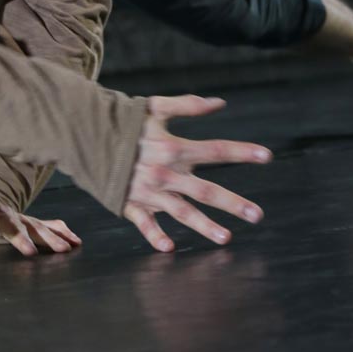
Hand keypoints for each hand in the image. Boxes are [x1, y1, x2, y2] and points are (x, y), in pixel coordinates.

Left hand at [0, 190, 81, 256]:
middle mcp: (0, 210)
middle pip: (12, 221)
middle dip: (20, 234)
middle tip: (28, 250)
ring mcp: (15, 217)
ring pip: (34, 226)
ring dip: (49, 237)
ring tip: (66, 249)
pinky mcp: (24, 225)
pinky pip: (46, 227)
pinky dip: (60, 232)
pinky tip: (76, 241)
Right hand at [123, 95, 270, 252]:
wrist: (85, 134)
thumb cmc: (123, 120)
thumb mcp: (155, 107)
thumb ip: (187, 105)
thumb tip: (219, 102)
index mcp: (173, 147)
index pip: (215, 150)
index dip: (242, 152)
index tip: (267, 156)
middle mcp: (165, 172)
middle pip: (206, 190)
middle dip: (233, 203)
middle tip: (258, 215)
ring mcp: (148, 191)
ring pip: (182, 212)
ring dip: (205, 226)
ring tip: (227, 238)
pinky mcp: (130, 204)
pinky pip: (145, 224)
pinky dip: (156, 236)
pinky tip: (170, 248)